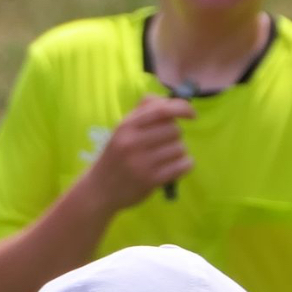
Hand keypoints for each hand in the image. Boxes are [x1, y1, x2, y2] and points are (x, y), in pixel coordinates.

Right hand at [87, 96, 194, 211]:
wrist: (100, 190)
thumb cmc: (115, 157)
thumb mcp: (122, 129)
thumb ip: (143, 111)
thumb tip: (168, 100)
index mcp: (127, 126)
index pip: (161, 110)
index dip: (182, 108)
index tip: (192, 115)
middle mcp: (133, 142)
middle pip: (173, 130)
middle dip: (175, 136)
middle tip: (165, 145)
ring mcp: (142, 163)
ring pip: (179, 148)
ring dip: (178, 152)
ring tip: (166, 158)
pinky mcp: (150, 181)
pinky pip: (181, 166)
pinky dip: (185, 165)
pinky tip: (178, 166)